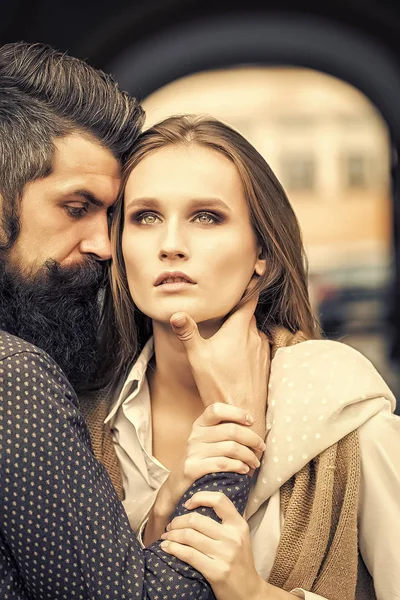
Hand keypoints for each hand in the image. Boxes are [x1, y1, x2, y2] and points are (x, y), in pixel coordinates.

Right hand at [143, 404, 265, 544]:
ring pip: (230, 448)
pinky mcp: (192, 468)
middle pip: (231, 430)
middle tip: (261, 447)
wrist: (179, 485)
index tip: (251, 420)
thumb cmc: (203, 460)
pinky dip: (238, 466)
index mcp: (200, 424)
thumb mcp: (209, 441)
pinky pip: (223, 464)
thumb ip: (224, 431)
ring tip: (255, 462)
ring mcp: (193, 451)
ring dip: (249, 456)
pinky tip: (245, 470)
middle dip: (252, 439)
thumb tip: (252, 425)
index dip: (236, 412)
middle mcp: (195, 435)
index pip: (217, 409)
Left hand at [159, 491, 272, 599]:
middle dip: (177, 521)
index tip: (187, 504)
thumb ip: (226, 521)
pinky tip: (166, 548)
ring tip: (166, 537)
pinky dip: (173, 549)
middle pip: (196, 520)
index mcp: (239, 525)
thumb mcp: (240, 536)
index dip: (200, 497)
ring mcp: (224, 554)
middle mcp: (232, 537)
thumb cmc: (240, 561)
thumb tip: (200, 504)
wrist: (249, 592)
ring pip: (188, 536)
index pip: (219, 500)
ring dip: (172, 535)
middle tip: (170, 526)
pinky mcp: (215, 571)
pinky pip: (188, 554)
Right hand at [170, 294, 269, 439]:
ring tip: (228, 339)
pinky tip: (236, 358)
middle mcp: (255, 335)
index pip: (249, 299)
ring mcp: (263, 350)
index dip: (253, 284)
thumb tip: (176, 314)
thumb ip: (188, 333)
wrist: (240, 411)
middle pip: (249, 315)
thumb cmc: (218, 383)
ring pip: (253, 332)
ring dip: (243, 332)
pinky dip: (249, 347)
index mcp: (240, 328)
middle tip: (227, 310)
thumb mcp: (197, 356)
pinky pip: (258, 347)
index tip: (258, 269)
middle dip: (239, 312)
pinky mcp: (266, 364)